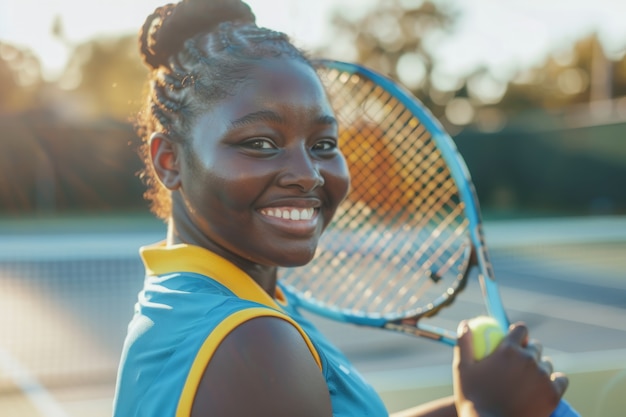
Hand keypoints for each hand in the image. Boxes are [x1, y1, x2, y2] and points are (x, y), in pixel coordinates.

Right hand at [453, 321, 568, 416]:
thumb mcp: (462, 370)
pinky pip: (561, 379)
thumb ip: (464, 343)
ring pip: (547, 364)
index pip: (521, 329)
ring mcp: (542, 377)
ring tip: (527, 380)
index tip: (515, 341)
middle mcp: (528, 359)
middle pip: (535, 346)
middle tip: (519, 364)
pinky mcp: (553, 393)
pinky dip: (555, 381)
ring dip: (539, 368)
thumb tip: (465, 324)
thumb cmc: (473, 399)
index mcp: (508, 350)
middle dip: (529, 351)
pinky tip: (544, 386)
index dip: (518, 333)